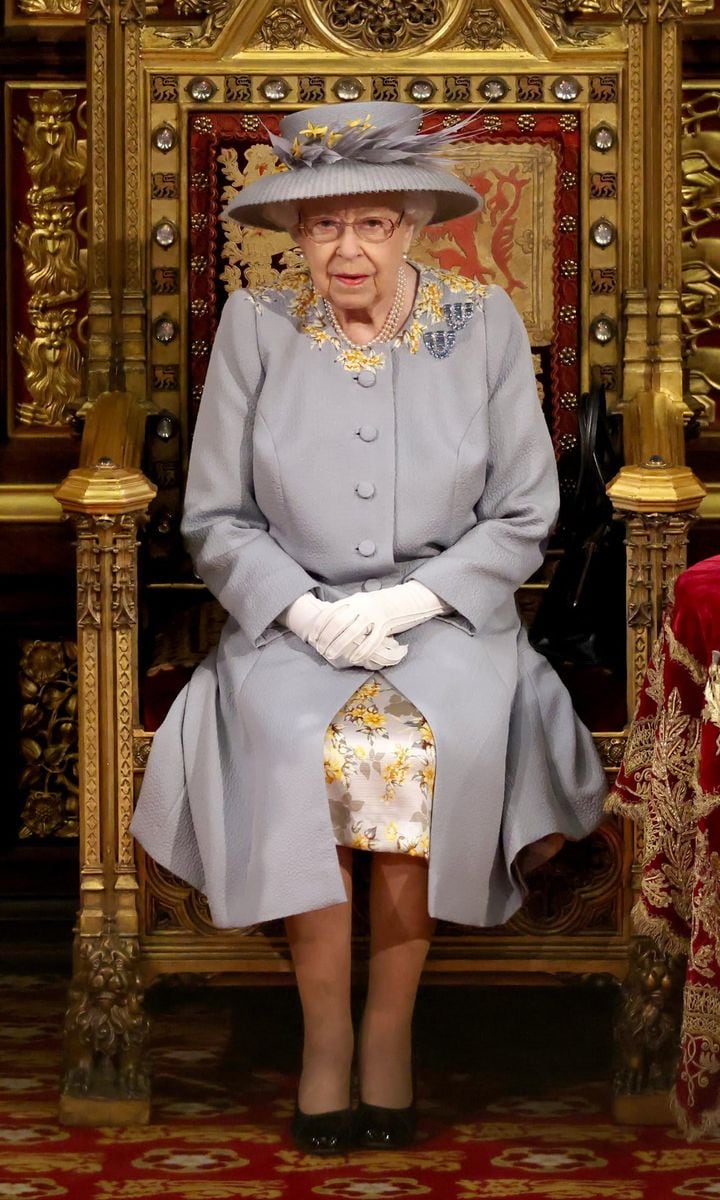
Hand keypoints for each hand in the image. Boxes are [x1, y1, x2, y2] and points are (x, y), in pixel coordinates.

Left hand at [310, 581, 450, 667]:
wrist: (401, 601)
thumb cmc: (374, 605)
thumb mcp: (358, 602)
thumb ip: (344, 609)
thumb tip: (323, 621)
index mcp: (353, 600)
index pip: (331, 612)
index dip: (319, 625)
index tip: (312, 637)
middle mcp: (362, 607)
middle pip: (339, 623)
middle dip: (327, 638)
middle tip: (320, 650)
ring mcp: (374, 616)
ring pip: (353, 632)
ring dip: (339, 645)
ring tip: (331, 655)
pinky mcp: (384, 626)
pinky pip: (371, 641)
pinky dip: (361, 650)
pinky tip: (353, 658)